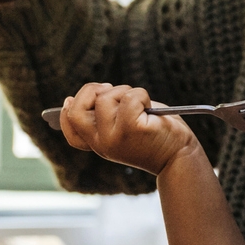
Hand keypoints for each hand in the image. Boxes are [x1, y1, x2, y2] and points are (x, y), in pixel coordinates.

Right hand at [56, 82, 201, 176]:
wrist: (179, 155)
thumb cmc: (155, 135)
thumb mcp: (125, 127)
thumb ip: (108, 115)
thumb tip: (95, 92)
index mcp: (99, 144)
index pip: (71, 132)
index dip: (66, 114)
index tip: (70, 100)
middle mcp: (103, 144)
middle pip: (76, 112)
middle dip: (89, 91)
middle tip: (109, 88)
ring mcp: (115, 138)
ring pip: (105, 98)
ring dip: (125, 91)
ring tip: (140, 103)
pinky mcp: (132, 129)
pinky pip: (130, 97)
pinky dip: (141, 94)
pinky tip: (149, 106)